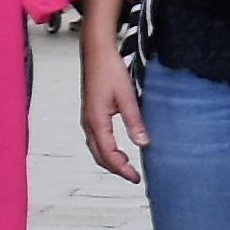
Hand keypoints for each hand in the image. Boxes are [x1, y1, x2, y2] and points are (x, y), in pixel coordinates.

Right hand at [81, 39, 146, 182]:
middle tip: (132, 176)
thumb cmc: (109, 69)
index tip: (135, 178)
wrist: (96, 52)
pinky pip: (95, 139)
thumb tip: (143, 143)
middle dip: (115, 169)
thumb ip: (134, 121)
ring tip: (127, 165)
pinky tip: (117, 147)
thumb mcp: (126, 96)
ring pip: (96, 149)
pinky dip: (106, 149)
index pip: (109, 155)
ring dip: (110, 160)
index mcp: (96, 121)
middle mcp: (88, 123)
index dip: (122, 169)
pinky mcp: (89, 113)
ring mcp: (87, 119)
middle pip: (100, 156)